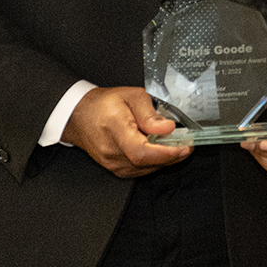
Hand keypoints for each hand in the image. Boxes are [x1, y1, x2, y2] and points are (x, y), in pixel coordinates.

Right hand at [61, 86, 190, 177]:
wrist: (78, 116)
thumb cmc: (103, 104)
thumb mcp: (131, 96)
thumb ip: (150, 113)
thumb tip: (167, 128)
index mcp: (115, 128)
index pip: (141, 151)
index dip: (166, 153)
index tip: (184, 147)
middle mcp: (111, 150)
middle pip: (147, 163)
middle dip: (173, 155)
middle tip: (187, 143)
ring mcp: (112, 163)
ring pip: (146, 169)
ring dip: (165, 159)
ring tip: (175, 145)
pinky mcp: (115, 169)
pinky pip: (140, 170)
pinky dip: (154, 162)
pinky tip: (160, 151)